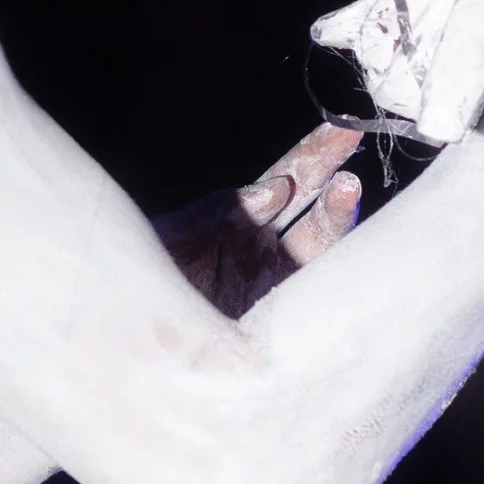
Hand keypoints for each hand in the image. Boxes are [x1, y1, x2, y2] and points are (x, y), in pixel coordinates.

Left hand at [156, 121, 366, 314]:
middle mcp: (265, 250)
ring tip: (346, 188)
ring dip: (332, 217)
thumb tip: (275, 189)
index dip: (312, 155)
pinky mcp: (281, 324)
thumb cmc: (138, 285)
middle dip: (330, 175)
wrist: (132, 353)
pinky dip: (333, 273)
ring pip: (317, 248)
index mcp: (241, 221)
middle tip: (351, 142)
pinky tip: (345, 252)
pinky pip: (314, 296)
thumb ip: (215, 212)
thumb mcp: (171, 238)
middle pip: (309, 206)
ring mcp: (276, 286)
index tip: (341, 130)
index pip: (285, 179)